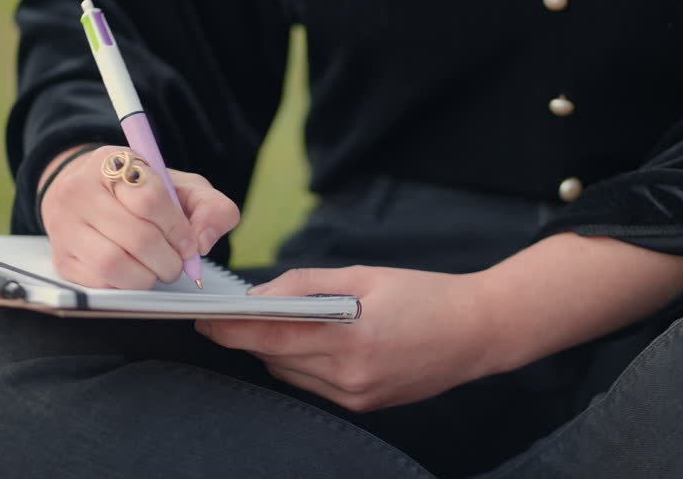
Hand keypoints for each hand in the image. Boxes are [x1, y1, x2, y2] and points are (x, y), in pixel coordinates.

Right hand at [38, 145, 239, 288]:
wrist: (91, 196)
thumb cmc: (144, 192)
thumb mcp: (183, 187)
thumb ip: (210, 207)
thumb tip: (202, 243)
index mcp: (112, 163)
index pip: (150, 200)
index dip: (178, 228)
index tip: (189, 242)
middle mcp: (79, 191)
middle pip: (137, 237)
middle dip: (169, 259)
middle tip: (177, 263)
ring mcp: (65, 226)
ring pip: (114, 264)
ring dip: (148, 277)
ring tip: (158, 270)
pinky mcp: (61, 258)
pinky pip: (99, 283)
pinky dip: (126, 285)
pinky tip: (135, 273)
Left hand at [196, 266, 496, 411]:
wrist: (478, 332)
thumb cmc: (425, 295)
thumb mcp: (366, 275)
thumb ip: (309, 284)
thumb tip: (262, 294)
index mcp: (351, 337)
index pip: (273, 335)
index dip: (232, 329)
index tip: (204, 319)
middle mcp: (351, 375)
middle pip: (276, 357)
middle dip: (247, 337)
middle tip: (221, 318)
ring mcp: (357, 396)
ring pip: (290, 374)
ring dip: (272, 351)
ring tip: (259, 327)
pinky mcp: (364, 406)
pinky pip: (313, 386)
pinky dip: (298, 364)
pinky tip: (299, 345)